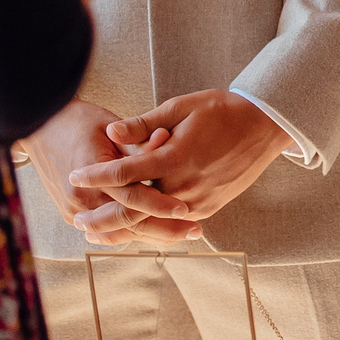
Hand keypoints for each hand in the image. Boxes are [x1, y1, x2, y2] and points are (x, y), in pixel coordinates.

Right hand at [21, 100, 202, 245]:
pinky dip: (131, 233)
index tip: (186, 209)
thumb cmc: (77, 121)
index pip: (132, 197)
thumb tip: (166, 139)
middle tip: (195, 231)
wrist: (39, 128)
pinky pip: (107, 230)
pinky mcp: (72, 214)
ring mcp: (73, 210)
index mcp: (90, 174)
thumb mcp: (109, 125)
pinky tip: (155, 235)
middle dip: (164, 230)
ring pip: (120, 232)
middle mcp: (80, 199)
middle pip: (129, 223)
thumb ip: (137, 142)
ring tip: (182, 235)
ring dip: (151, 235)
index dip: (160, 204)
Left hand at [78, 91, 296, 225]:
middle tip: (77, 220)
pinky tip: (132, 229)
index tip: (74, 175)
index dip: (96, 176)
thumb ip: (144, 123)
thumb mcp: (181, 107)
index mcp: (175, 157)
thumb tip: (112, 132)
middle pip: (134, 210)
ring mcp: (198, 201)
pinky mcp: (208, 208)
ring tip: (96, 232)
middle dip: (102, 218)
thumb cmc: (222, 111)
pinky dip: (149, 228)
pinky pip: (173, 224)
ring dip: (122, 229)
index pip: (125, 173)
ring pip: (152, 223)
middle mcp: (185, 185)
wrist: (265, 127)